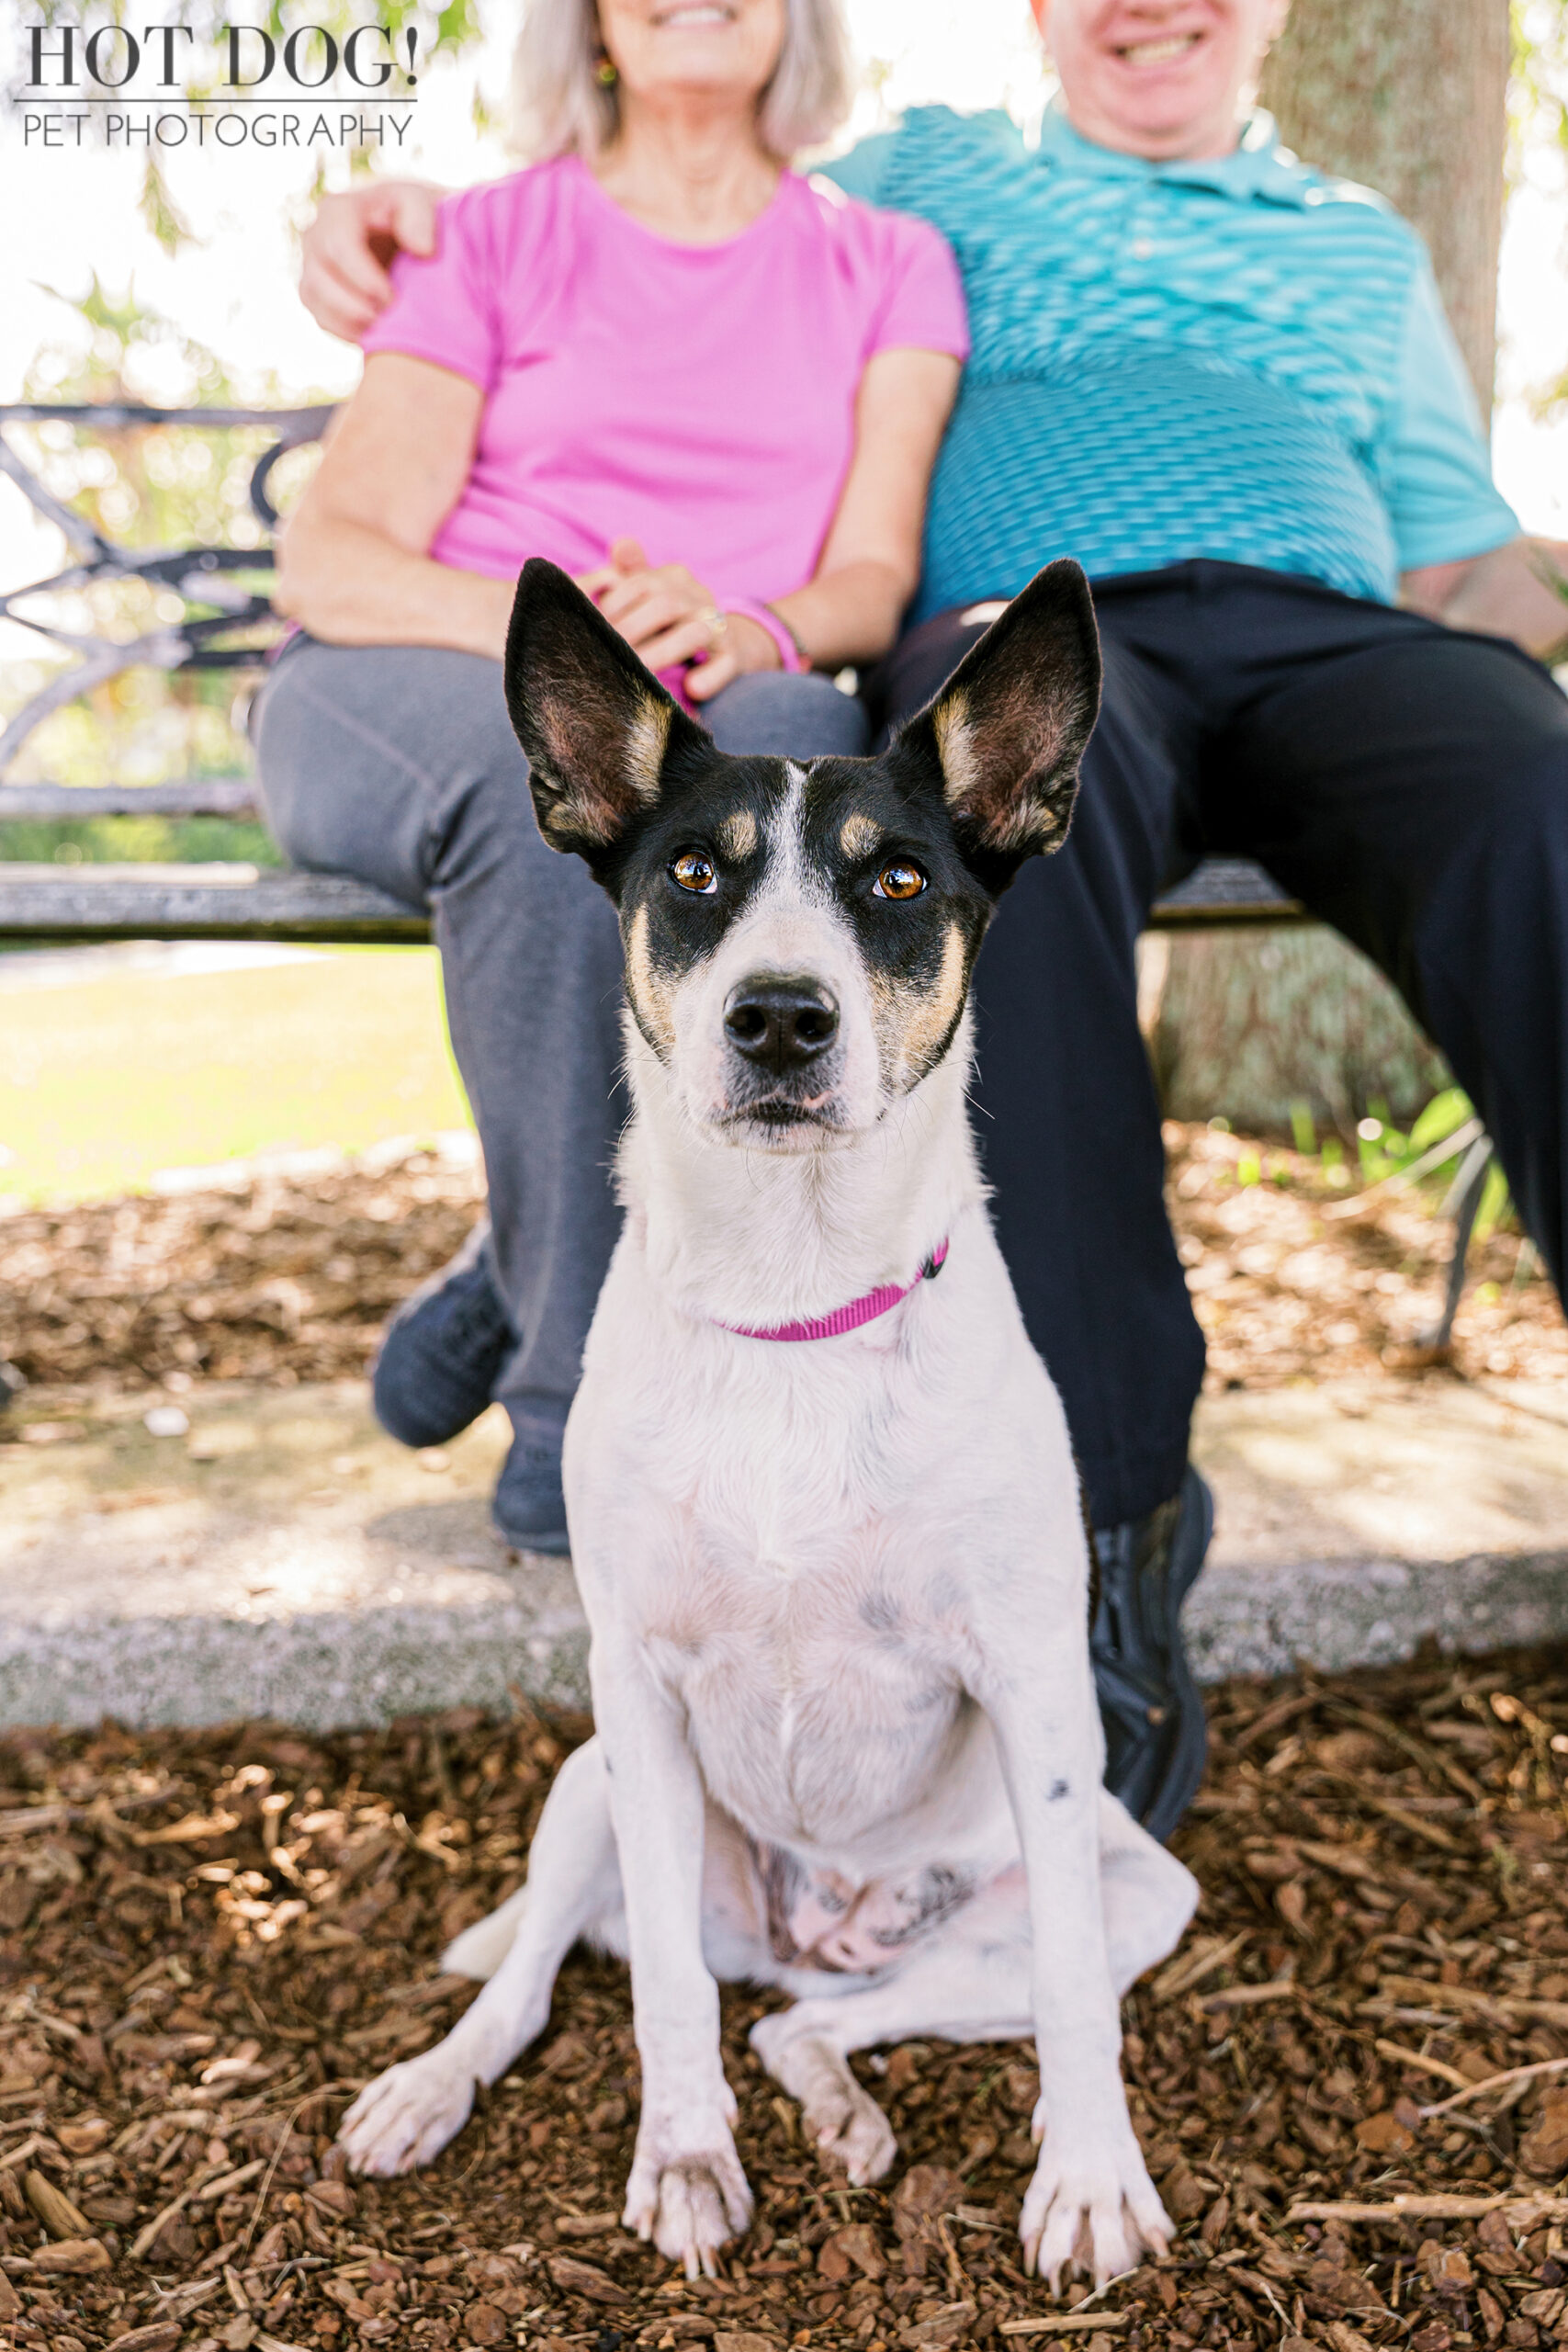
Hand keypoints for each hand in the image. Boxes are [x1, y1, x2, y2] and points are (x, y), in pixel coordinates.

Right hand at [299, 180, 442, 342]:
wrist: (410, 236)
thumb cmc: (416, 218)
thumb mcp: (423, 205)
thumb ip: (422, 219)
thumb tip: (423, 249)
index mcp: (338, 211)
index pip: (339, 246)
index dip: (364, 278)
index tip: (394, 299)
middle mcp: (316, 236)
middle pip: (320, 277)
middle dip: (355, 304)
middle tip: (389, 319)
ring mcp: (312, 266)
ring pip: (315, 300)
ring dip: (350, 321)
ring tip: (384, 328)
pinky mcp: (317, 294)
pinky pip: (322, 319)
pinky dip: (347, 331)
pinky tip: (375, 334)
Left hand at [576, 539, 782, 700]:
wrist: (729, 643)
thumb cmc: (672, 619)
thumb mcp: (649, 591)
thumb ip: (626, 572)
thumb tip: (620, 544)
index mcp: (673, 577)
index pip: (639, 582)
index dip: (611, 603)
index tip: (588, 626)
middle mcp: (697, 596)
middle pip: (665, 603)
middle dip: (632, 629)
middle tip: (604, 655)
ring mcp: (719, 626)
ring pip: (696, 631)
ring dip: (664, 652)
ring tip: (638, 671)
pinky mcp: (734, 657)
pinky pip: (726, 663)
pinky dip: (710, 676)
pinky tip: (692, 689)